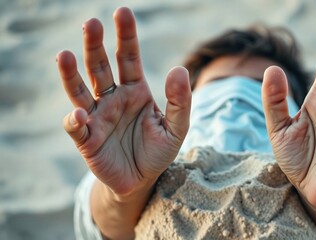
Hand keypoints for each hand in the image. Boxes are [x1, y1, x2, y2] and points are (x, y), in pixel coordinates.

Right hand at [57, 8, 190, 197]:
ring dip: (71, 74)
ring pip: (80, 90)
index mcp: (135, 90)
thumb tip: (179, 69)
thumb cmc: (158, 151)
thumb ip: (180, 101)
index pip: (128, 58)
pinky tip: (81, 115)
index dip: (126, 36)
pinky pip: (76, 126)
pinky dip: (76, 120)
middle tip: (91, 23)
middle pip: (100, 67)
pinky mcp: (86, 139)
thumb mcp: (177, 127)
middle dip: (95, 45)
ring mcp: (97, 116)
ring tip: (64, 55)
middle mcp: (113, 98)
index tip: (123, 12)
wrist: (142, 181)